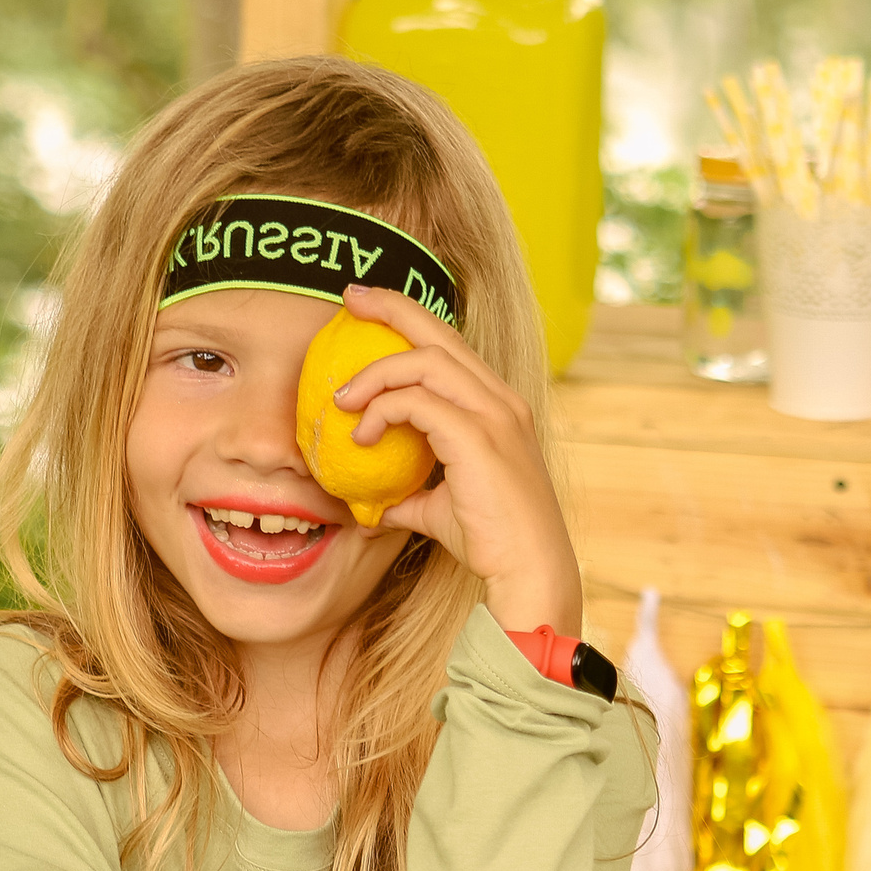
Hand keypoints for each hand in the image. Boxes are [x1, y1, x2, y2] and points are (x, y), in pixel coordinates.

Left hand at [333, 283, 582, 636]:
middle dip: (391, 307)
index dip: (408, 318)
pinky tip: (362, 435)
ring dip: (376, 373)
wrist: (528, 570)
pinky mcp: (478, 438)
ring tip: (342, 398)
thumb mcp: (439, 510)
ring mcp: (493, 415)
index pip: (449, 344)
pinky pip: (418, 403)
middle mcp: (500, 400)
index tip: (365, 309)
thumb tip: (371, 506)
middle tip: (348, 300)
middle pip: (440, 332)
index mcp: (497, 406)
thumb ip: (408, 496)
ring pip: (426, 361)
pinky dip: (383, 410)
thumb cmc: (491, 542)